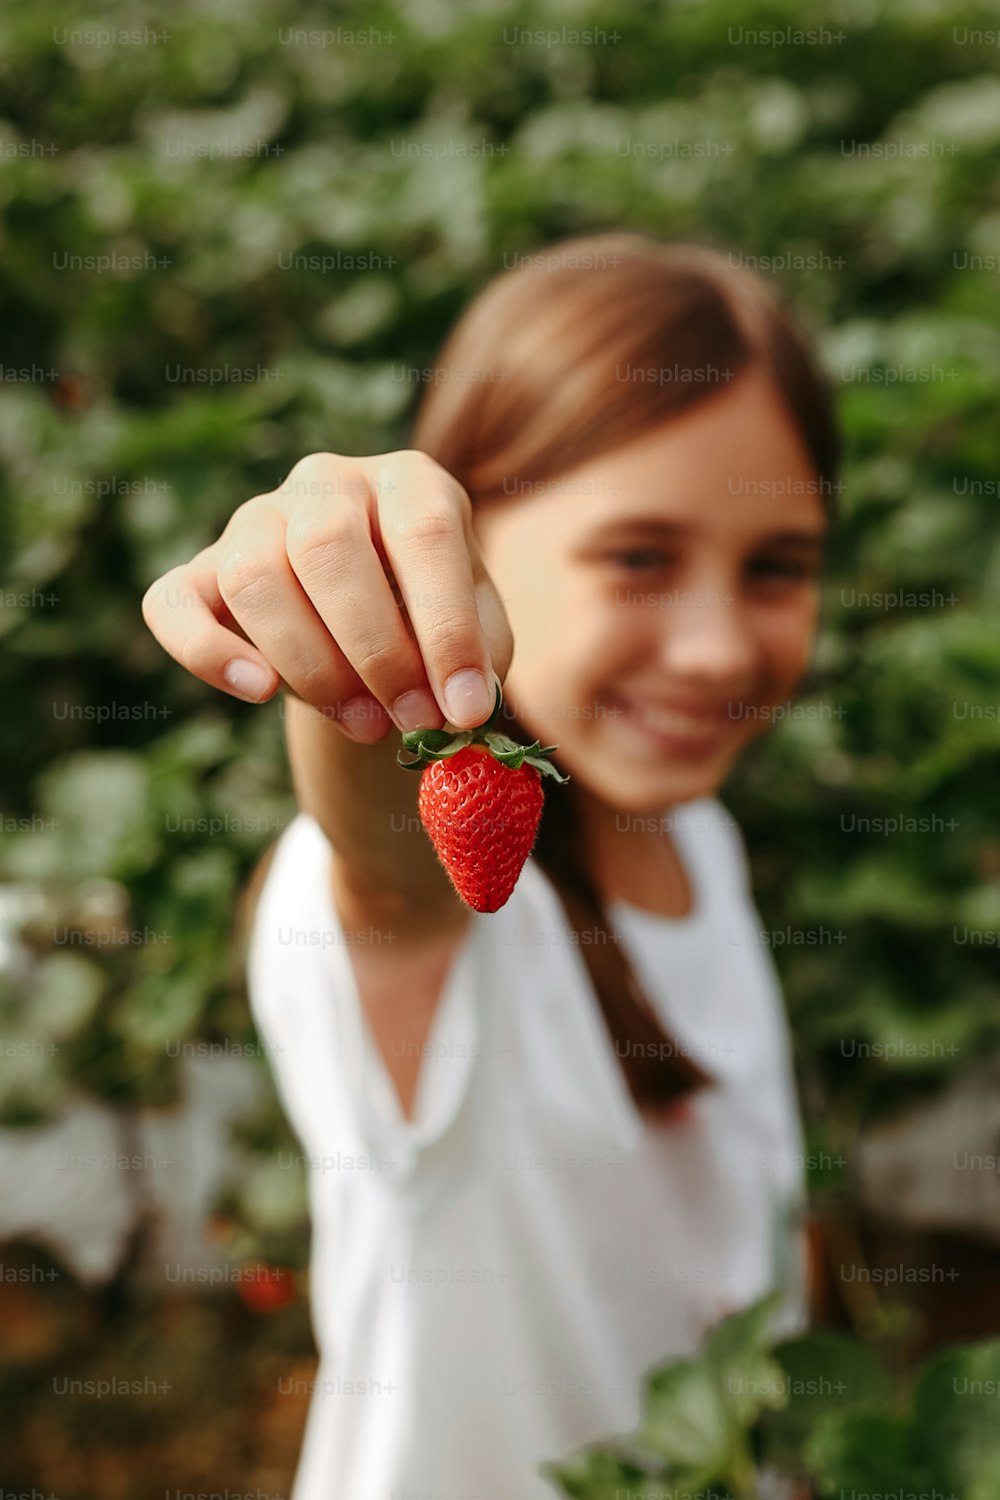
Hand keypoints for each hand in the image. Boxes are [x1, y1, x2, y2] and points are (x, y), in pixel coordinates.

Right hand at [141, 450, 513, 742]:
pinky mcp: (200, 571)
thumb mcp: (477, 630)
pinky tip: (259, 692)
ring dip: (310, 664)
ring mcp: (256, 519)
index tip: (466, 710)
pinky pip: (174, 603)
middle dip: (374, 650)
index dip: (447, 629)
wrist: (371, 631)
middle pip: (327, 546)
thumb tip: (462, 709)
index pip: (424, 534)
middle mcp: (327, 482)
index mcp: (408, 481)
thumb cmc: (432, 621)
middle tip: (409, 721)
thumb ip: (478, 656)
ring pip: (254, 576)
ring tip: (365, 724)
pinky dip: (208, 653)